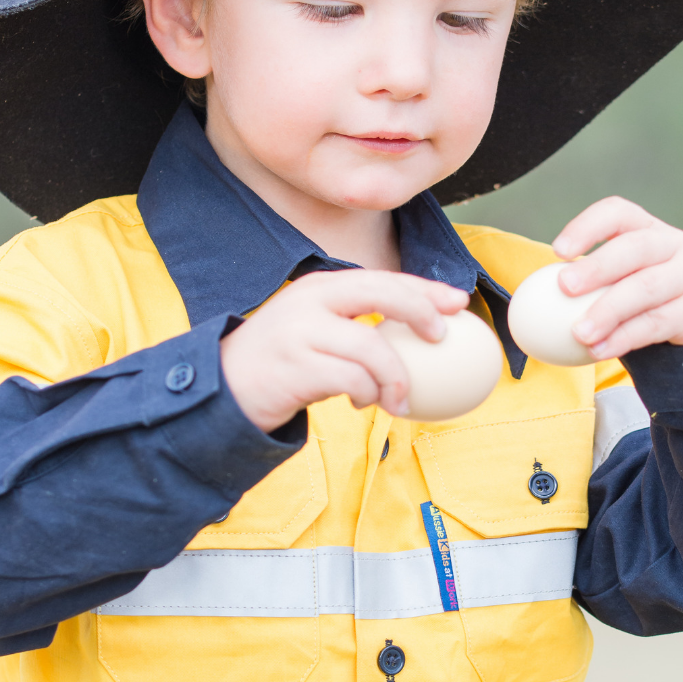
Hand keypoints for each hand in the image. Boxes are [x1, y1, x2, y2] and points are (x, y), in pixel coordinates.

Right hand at [220, 270, 469, 431]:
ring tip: (397, 399)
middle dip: (420, 310)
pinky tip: (362, 403)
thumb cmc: (282, 364)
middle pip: (381, 292)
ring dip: (395, 377)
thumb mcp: (314, 329)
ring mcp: (301, 332)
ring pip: (372, 346)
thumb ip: (355, 326)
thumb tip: (418, 335)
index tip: (459, 302)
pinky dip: (368, 394)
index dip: (425, 288)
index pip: (382, 278)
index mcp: (320, 287)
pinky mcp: (296, 367)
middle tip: (440, 338)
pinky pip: (352, 379)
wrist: (224, 390)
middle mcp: (311, 301)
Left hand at [551, 197, 682, 359]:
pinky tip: (596, 350)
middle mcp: (671, 244)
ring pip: (645, 290)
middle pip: (635, 249)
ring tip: (578, 332)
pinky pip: (655, 325)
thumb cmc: (643, 291)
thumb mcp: (622, 274)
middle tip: (564, 286)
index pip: (617, 213)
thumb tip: (527, 300)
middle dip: (597, 267)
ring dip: (607, 312)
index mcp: (646, 227)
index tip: (557, 251)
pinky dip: (622, 339)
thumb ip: (587, 279)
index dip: (587, 227)